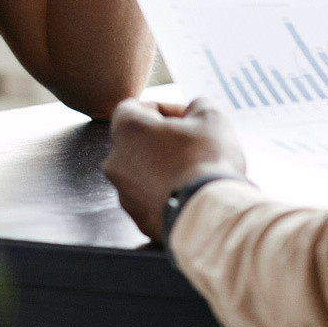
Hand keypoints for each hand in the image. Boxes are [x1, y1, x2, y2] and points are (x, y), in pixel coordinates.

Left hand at [102, 97, 246, 240]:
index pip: (134, 108)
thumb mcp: (210, 117)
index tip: (185, 119)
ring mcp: (124, 194)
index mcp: (126, 130)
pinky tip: (189, 195)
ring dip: (163, 169)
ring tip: (193, 172)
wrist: (211, 216)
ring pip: (142, 173)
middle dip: (162, 140)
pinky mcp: (138, 219)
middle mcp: (116, 161)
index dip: (163, 109)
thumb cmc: (207, 161)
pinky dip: (165, 195)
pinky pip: (149, 200)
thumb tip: (194, 112)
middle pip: (136, 142)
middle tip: (192, 144)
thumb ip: (196, 106)